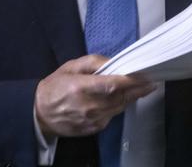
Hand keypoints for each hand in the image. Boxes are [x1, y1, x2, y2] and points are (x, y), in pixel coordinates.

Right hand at [35, 54, 155, 137]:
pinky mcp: (93, 129)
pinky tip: (122, 98)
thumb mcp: (72, 66)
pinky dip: (119, 106)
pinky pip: (112, 115)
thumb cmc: (56, 86)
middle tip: (152, 81)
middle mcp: (88, 106)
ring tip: (142, 87)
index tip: (147, 75)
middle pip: (121, 97)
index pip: (113, 84)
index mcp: (81, 87)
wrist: (39, 113)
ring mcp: (91, 120)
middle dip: (138, 89)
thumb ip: (94, 62)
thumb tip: (115, 62)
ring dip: (131, 98)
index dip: (132, 81)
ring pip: (119, 107)